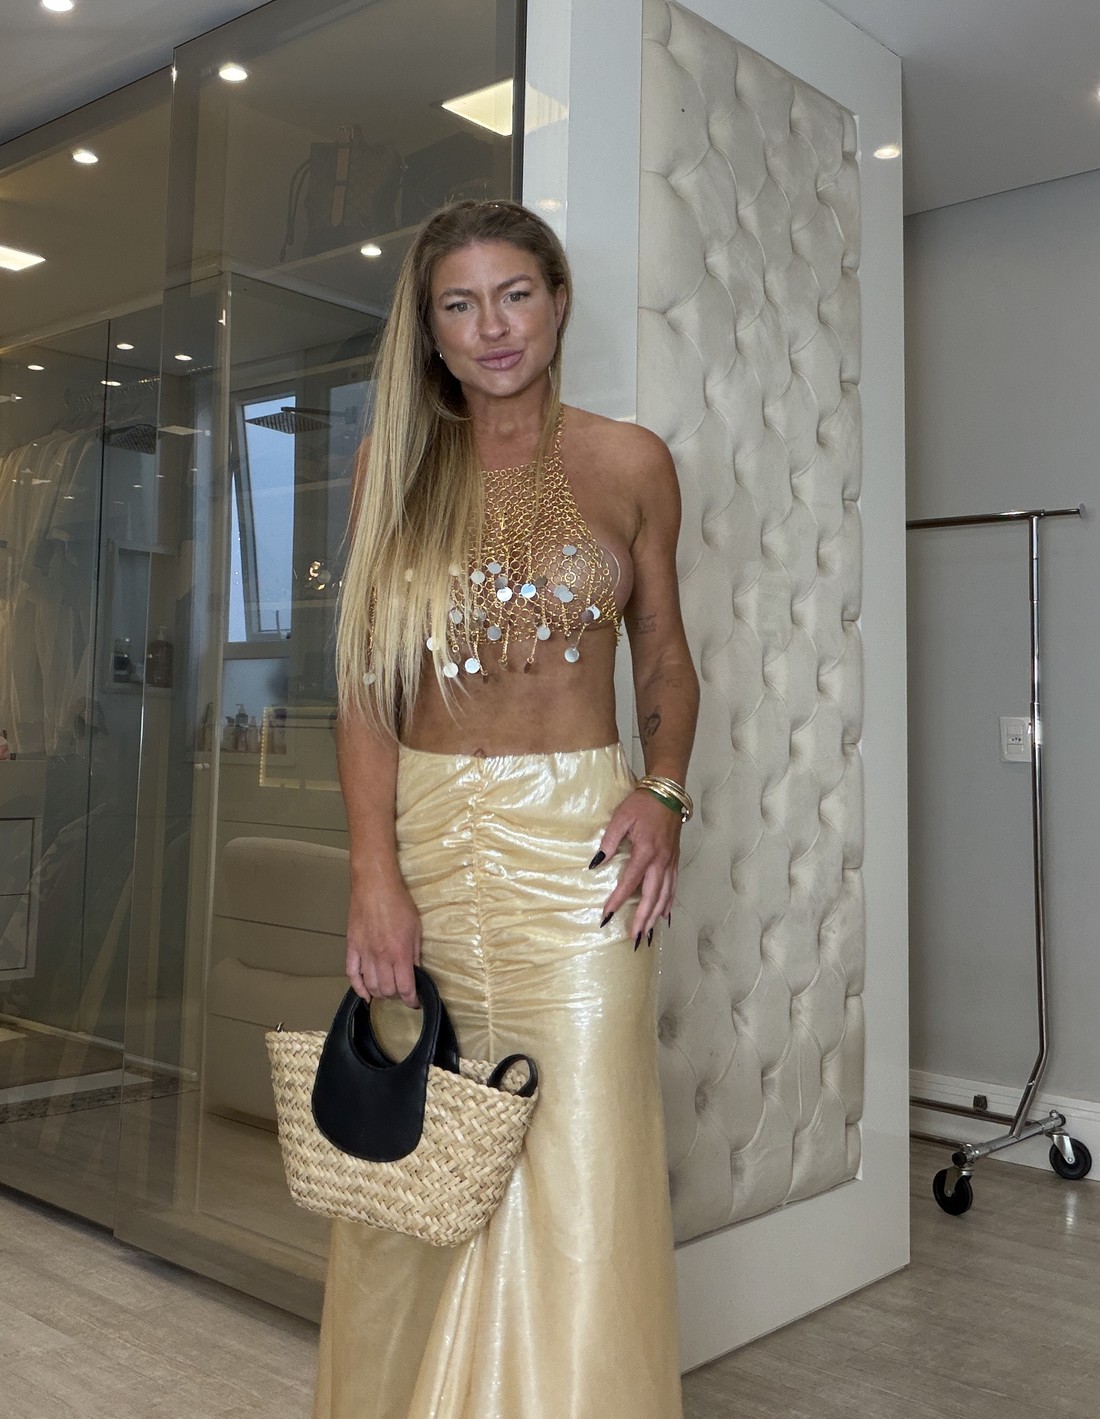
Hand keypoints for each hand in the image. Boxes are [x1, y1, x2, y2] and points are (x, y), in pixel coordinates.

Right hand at [345, 875, 421, 1007]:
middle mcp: (381, 957)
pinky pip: (351, 974)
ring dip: (379, 993)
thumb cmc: (398, 903)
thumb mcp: (416, 928)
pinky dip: (358, 988)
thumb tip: (416, 972)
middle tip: (401, 992)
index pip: (405, 988)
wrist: (375, 886)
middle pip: (387, 990)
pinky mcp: (352, 947)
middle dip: (396, 996)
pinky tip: (365, 994)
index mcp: (399, 952)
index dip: (411, 1000)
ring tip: (387, 992)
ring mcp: (364, 953)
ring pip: (370, 985)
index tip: (415, 1002)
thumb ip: (415, 953)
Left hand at [593, 788, 679, 941]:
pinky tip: (665, 916)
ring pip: (665, 895)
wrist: (668, 793)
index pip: (630, 883)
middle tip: (634, 937)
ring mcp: (670, 862)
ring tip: (648, 934)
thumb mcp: (621, 817)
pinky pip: (673, 887)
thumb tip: (596, 863)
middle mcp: (661, 861)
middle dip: (643, 919)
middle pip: (652, 896)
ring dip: (656, 916)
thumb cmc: (642, 804)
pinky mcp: (675, 860)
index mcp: (646, 852)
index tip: (606, 916)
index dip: (617, 901)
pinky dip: (669, 903)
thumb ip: (609, 841)